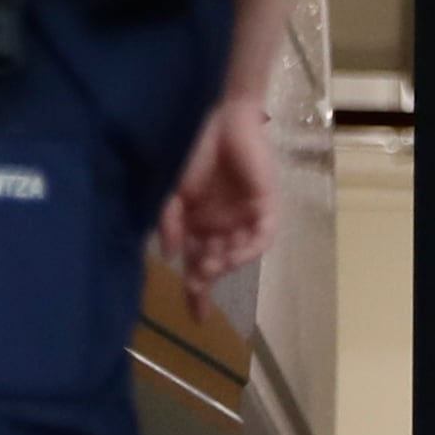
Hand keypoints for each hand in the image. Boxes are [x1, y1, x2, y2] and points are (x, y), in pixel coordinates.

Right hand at [157, 93, 279, 304]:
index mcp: (196, 224)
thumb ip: (169, 221)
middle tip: (198, 288)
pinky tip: (234, 254)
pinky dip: (249, 249)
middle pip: (214, 263)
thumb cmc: (193, 150)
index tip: (194, 317)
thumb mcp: (172, 190)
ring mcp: (243, 217)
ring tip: (210, 265)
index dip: (194, 292)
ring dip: (224, 264)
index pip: (194, 265)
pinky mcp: (265, 205)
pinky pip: (262, 236)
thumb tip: (170, 255)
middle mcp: (220, 226)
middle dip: (207, 281)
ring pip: (237, 253)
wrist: (222, 116)